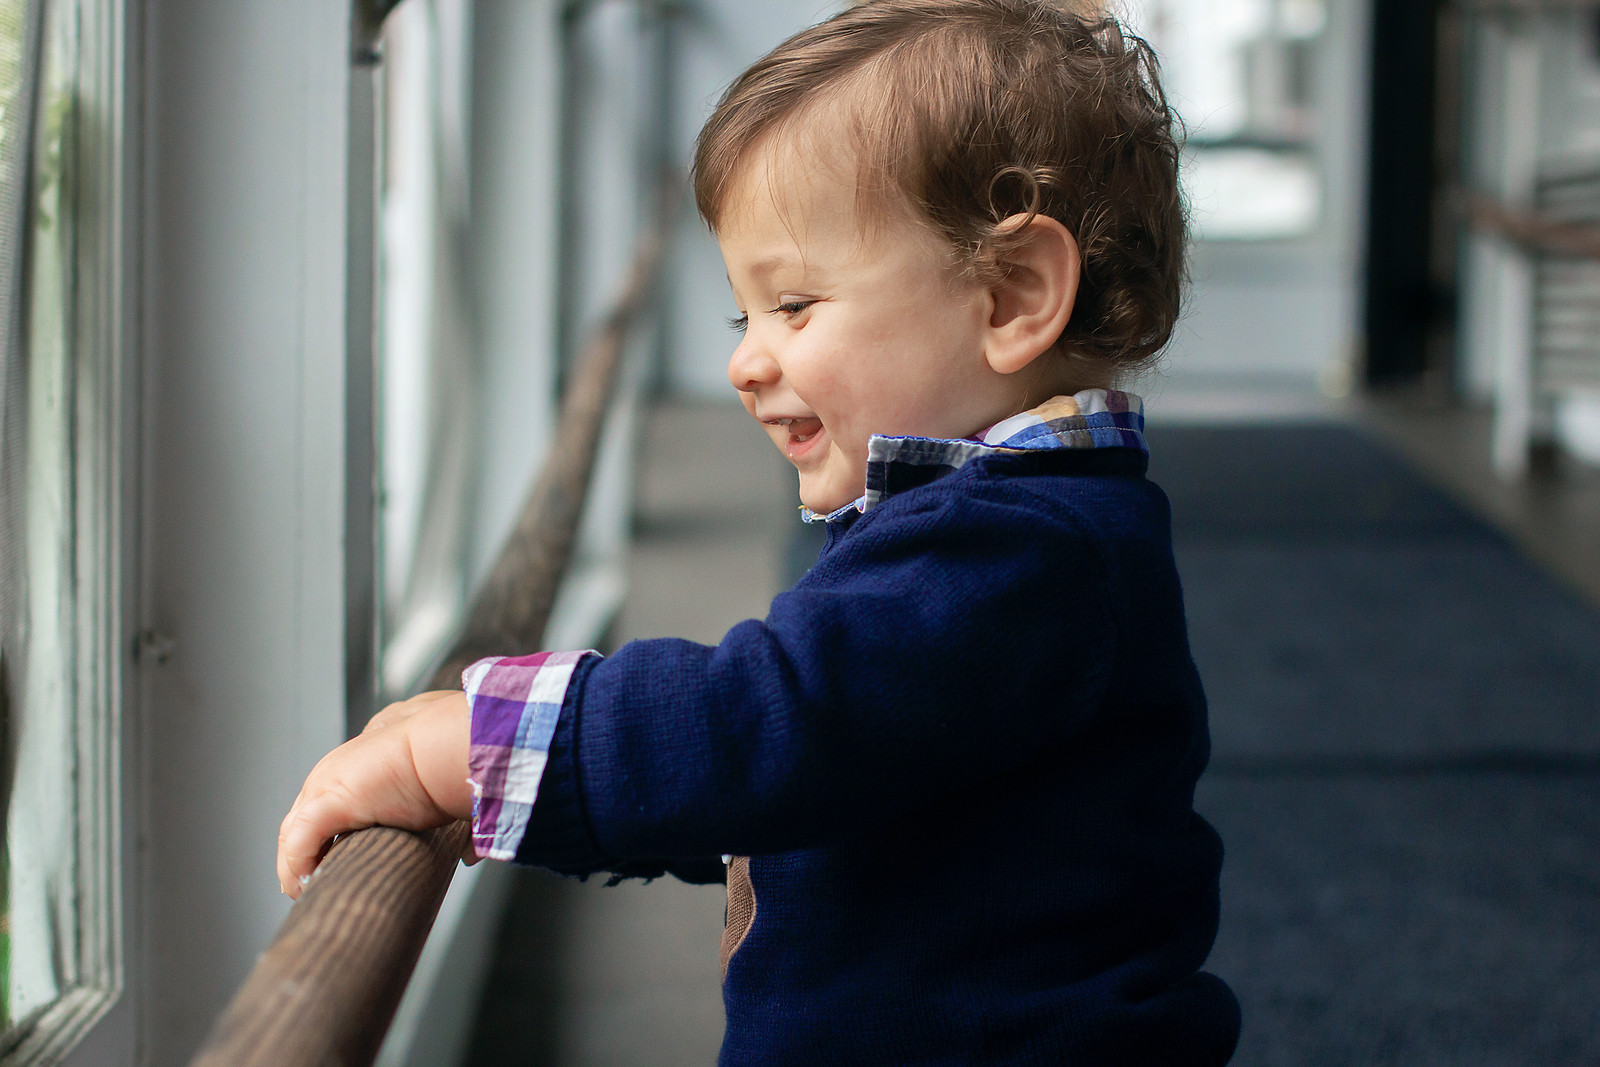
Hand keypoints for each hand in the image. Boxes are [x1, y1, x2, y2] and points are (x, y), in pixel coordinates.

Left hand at [277, 689, 472, 898]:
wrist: (450, 744)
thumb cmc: (454, 757)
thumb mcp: (446, 783)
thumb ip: (455, 816)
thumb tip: (470, 854)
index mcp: (357, 763)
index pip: (325, 801)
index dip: (326, 835)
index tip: (334, 862)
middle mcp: (335, 771)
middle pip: (300, 819)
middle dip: (305, 855)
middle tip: (314, 884)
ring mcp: (326, 784)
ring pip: (291, 835)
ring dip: (297, 868)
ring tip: (309, 893)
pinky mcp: (327, 803)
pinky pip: (297, 846)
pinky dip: (297, 869)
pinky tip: (307, 887)